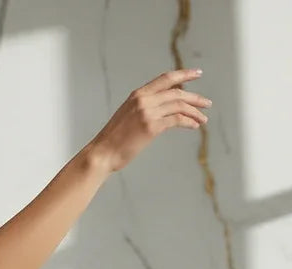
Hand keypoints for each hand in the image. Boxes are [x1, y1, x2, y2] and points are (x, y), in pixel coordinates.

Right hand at [88, 68, 211, 173]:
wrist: (101, 154)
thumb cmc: (112, 140)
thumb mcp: (127, 116)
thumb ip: (143, 108)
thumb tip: (163, 108)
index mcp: (137, 95)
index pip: (166, 79)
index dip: (184, 74)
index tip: (198, 73)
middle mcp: (143, 100)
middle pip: (177, 92)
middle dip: (195, 98)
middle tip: (207, 104)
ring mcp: (148, 113)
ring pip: (180, 105)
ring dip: (195, 111)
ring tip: (203, 118)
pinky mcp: (151, 127)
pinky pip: (177, 120)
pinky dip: (189, 122)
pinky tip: (194, 126)